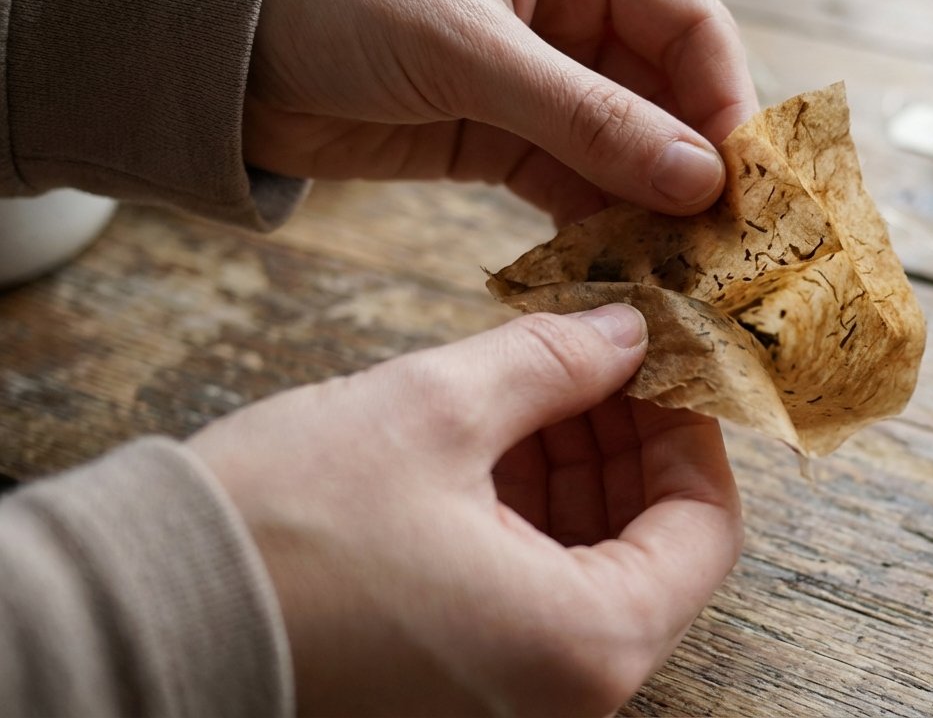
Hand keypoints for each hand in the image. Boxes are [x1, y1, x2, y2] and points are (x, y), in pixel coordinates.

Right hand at [189, 305, 742, 715]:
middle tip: (598, 355)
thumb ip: (554, 362)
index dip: (692, 430)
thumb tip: (625, 332)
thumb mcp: (437, 409)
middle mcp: (565, 695)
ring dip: (580, 471)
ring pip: (592, 567)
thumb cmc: (284, 529)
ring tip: (543, 381)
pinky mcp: (460, 686)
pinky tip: (500, 438)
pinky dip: (531, 517)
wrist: (145, 620)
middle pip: (652, 548)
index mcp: (584, 643)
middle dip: (630, 442)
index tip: (663, 362)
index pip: (706, 529)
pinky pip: (532, 594)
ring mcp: (512, 699)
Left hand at [246, 0, 757, 223]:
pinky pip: (569, 182)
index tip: (742, 182)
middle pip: (665, 93)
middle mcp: (568, 9)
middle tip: (723, 246)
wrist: (218, 54)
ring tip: (679, 270)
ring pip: (622, 146)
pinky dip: (594, 223)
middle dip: (690, 167)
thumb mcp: (468, 51)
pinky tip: (620, 267)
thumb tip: (696, 178)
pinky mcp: (498, 135)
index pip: (688, 24)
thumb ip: (585, 117)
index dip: (723, 102)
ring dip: (648, 206)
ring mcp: (536, 78)